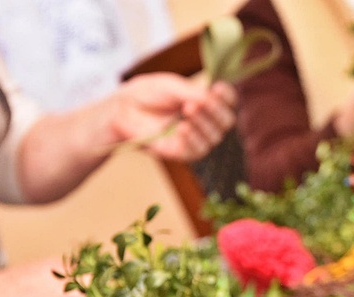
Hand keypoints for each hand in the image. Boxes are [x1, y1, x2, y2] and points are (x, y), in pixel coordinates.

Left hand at [109, 72, 236, 161]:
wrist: (124, 110)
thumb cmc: (148, 94)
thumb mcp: (172, 86)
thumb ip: (194, 92)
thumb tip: (210, 100)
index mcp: (206, 102)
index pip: (229, 101)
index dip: (227, 96)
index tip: (216, 87)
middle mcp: (205, 121)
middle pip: (226, 121)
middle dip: (215, 111)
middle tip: (196, 103)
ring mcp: (195, 138)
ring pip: (214, 136)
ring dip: (203, 123)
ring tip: (186, 111)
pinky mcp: (182, 153)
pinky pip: (198, 150)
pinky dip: (192, 139)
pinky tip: (182, 129)